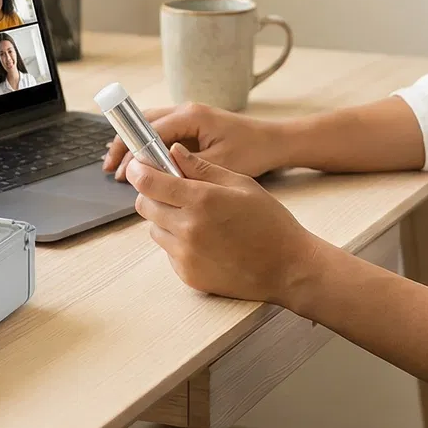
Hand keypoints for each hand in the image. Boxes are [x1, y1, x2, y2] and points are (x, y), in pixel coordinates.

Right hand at [102, 102, 287, 180]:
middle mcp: (186, 111)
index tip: (117, 168)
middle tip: (110, 168)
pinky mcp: (193, 126)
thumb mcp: (219, 162)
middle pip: (143, 124)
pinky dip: (148, 148)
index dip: (130, 151)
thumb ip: (186, 166)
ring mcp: (189, 117)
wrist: (274, 142)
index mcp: (191, 116)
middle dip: (125, 146)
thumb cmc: (252, 150)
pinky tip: (142, 166)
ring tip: (119, 168)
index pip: (149, 130)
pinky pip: (162, 133)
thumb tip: (155, 171)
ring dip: (134, 146)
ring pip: (150, 127)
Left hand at [126, 143, 329, 304]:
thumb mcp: (241, 184)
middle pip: (144, 205)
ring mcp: (186, 255)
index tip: (139, 166)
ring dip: (165, 219)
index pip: (150, 182)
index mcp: (202, 200)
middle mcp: (188, 228)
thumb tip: (173, 152)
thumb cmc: (270, 223)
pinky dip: (178, 243)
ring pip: (154, 229)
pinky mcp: (187, 275)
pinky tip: (205, 241)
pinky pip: (168, 251)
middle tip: (172, 191)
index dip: (139, 171)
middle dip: (152, 194)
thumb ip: (203, 168)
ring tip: (195, 218)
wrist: (288, 268)